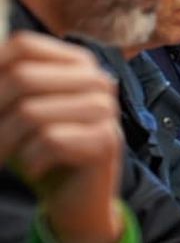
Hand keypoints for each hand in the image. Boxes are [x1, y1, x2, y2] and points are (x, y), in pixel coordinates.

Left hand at [0, 32, 124, 242]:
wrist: (73, 196)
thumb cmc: (40, 148)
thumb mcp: (20, 109)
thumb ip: (8, 81)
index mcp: (76, 63)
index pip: (23, 46)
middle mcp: (97, 80)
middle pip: (22, 78)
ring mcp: (106, 110)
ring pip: (32, 113)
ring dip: (8, 142)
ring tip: (9, 158)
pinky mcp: (107, 140)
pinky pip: (50, 141)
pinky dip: (31, 160)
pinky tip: (35, 168)